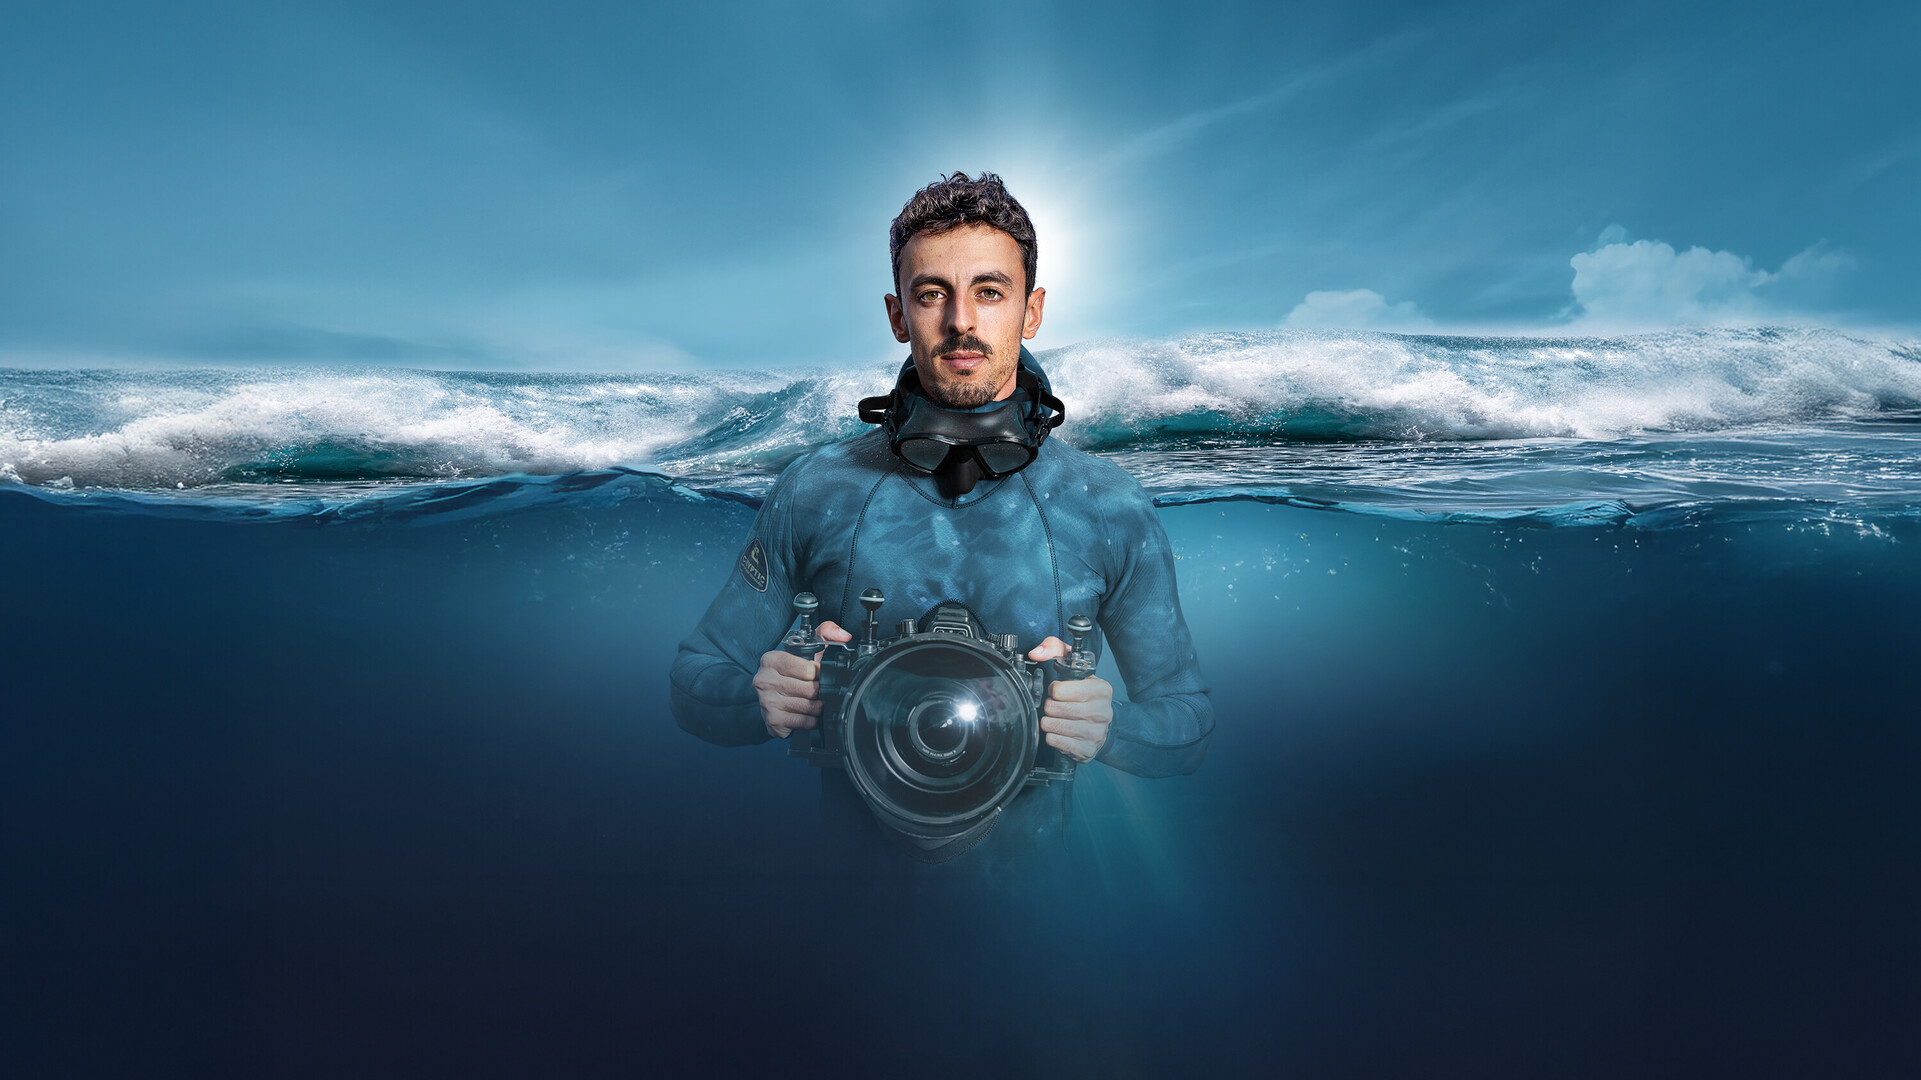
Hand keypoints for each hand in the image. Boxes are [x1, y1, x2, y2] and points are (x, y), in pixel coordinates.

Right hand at [755, 620, 851, 738]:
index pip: (808, 669)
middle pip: (810, 689)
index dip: (820, 674)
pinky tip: (807, 714)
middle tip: (820, 692)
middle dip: (820, 692)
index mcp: (771, 659)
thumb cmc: (791, 674)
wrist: (770, 699)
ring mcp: (766, 701)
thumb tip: (844, 636)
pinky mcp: (772, 720)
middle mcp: (765, 679)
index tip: (820, 676)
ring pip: (809, 706)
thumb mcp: (805, 649)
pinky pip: (803, 721)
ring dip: (817, 707)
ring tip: (815, 703)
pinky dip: (811, 720)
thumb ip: (825, 634)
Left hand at [1026, 636, 1113, 762]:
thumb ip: (1055, 649)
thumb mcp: (1075, 668)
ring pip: (1052, 726)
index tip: (1060, 692)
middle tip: (1057, 706)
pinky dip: (1052, 736)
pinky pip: (1054, 741)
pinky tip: (1061, 732)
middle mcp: (1102, 711)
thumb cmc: (1085, 695)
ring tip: (1058, 718)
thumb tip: (1036, 652)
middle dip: (1050, 707)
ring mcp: (1095, 732)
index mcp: (1101, 689)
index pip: (1059, 690)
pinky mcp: (1087, 749)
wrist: (1101, 725)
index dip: (1054, 690)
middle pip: (1054, 709)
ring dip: (1049, 722)